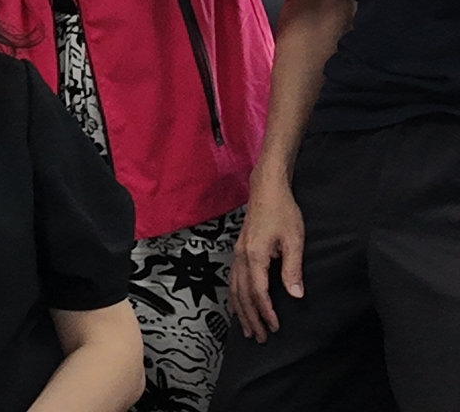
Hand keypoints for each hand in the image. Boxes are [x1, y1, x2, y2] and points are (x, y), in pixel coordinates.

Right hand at [230, 177, 305, 341]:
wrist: (266, 190)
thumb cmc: (283, 212)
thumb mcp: (294, 240)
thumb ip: (292, 269)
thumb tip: (295, 295)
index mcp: (254, 255)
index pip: (258, 291)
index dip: (266, 312)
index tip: (275, 327)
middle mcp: (241, 256)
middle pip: (242, 294)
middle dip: (250, 318)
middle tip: (259, 338)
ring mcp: (237, 253)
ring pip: (234, 288)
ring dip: (240, 310)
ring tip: (247, 329)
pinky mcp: (238, 250)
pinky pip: (232, 279)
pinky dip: (234, 296)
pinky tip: (238, 304)